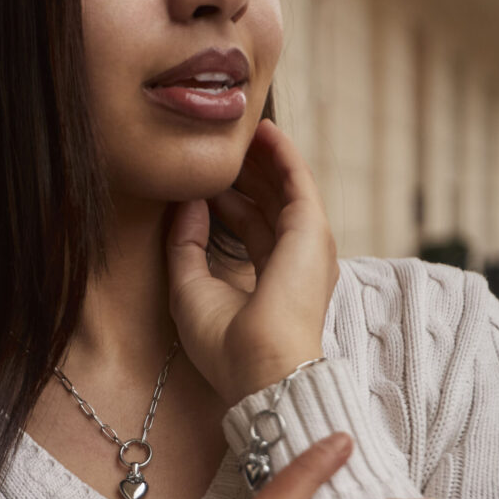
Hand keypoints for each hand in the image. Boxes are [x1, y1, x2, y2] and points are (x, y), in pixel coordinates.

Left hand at [165, 120, 337, 406]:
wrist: (259, 367)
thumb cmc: (226, 345)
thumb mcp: (190, 288)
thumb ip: (186, 245)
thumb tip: (186, 203)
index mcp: (271, 282)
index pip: (252, 229)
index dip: (229, 201)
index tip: (205, 180)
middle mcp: (295, 262)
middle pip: (270, 204)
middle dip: (248, 173)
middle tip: (224, 146)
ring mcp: (307, 246)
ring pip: (284, 189)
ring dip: (265, 159)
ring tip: (241, 132)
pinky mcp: (312, 231)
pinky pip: (297, 181)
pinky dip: (282, 155)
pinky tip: (265, 133)